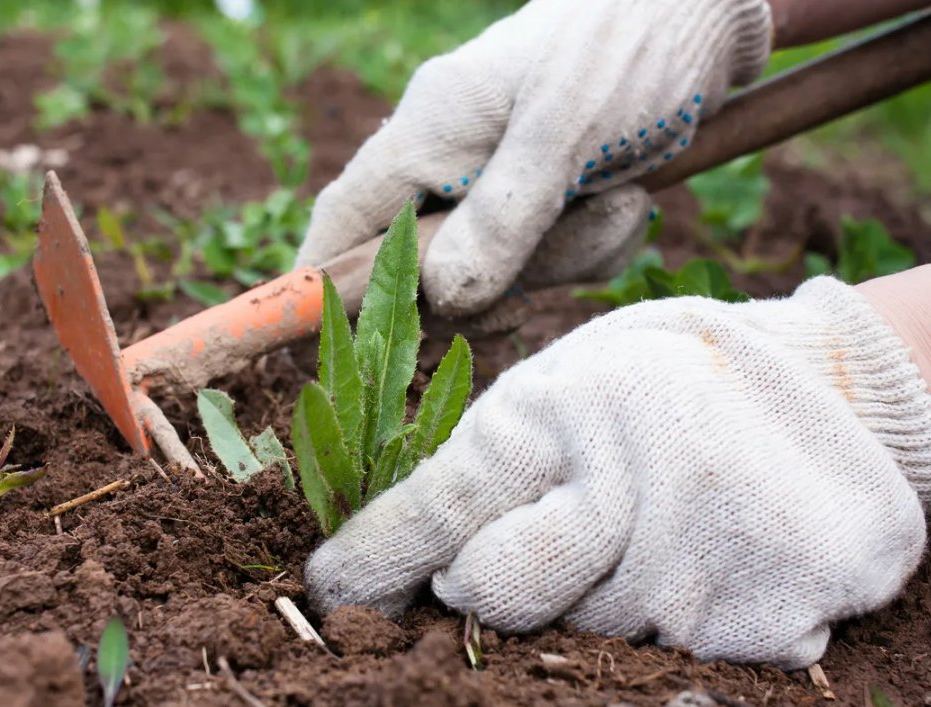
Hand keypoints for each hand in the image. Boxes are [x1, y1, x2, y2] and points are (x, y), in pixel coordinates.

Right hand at [296, 0, 772, 314]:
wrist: (703, 7)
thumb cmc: (630, 46)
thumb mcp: (566, 133)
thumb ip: (502, 218)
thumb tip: (444, 298)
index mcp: (428, 129)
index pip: (346, 219)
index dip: (326, 284)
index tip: (327, 343)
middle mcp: (451, 155)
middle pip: (431, 262)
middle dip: (501, 277)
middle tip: (563, 248)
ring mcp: (498, 173)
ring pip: (502, 264)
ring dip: (567, 253)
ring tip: (620, 199)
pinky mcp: (545, 188)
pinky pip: (551, 250)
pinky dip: (594, 241)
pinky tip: (630, 199)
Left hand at [304, 277, 930, 668]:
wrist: (822, 387)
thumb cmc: (660, 380)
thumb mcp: (567, 382)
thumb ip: (492, 461)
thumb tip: (418, 558)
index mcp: (563, 408)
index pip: (439, 506)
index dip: (375, 557)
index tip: (335, 591)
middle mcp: (627, 485)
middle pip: (498, 594)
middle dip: (489, 579)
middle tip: (544, 528)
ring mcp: (699, 560)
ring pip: (582, 632)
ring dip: (593, 592)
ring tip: (643, 522)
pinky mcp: (764, 619)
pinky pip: (665, 657)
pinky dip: (663, 617)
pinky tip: (694, 553)